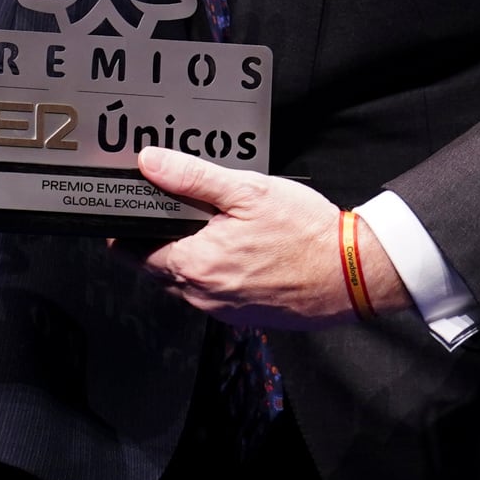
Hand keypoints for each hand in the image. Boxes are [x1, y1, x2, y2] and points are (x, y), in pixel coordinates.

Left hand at [138, 148, 411, 329]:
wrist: (350, 274)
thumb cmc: (305, 233)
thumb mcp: (248, 191)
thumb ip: (193, 177)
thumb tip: (151, 163)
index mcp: (194, 264)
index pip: (134, 252)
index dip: (128, 230)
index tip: (130, 212)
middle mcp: (203, 295)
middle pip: (158, 268)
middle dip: (158, 242)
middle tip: (174, 212)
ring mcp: (223, 310)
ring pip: (185, 284)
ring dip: (188, 259)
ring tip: (211, 228)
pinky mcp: (244, 316)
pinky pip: (213, 295)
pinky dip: (214, 274)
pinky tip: (237, 251)